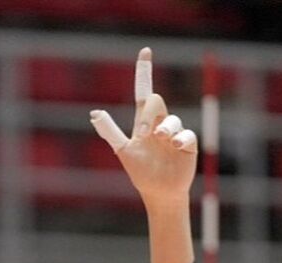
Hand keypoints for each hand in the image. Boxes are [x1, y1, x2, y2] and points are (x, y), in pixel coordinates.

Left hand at [90, 48, 196, 208]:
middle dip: (149, 113)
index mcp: (143, 123)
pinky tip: (175, 147)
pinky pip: (187, 133)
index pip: (142, 93)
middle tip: (145, 133)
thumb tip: (94, 113)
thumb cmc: (140, 172)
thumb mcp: (123, 151)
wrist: (158, 192)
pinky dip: (180, 138)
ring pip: (171, 118)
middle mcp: (159, 124)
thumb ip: (110, 131)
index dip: (144, 72)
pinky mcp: (188, 144)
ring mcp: (174, 133)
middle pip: (156, 101)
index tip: (145, 50)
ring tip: (161, 141)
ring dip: (164, 128)